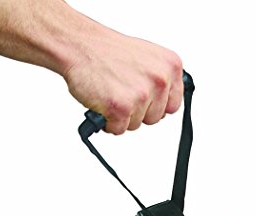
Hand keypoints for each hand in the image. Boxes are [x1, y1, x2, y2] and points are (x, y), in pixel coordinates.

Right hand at [62, 22, 182, 134]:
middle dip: (137, 112)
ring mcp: (141, 95)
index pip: (173, 105)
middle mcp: (160, 80)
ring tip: (111, 94)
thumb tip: (163, 102)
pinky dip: (108, 122)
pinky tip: (103, 103)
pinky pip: (119, 130)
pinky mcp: (122, 108)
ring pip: (136, 125)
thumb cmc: (108, 52)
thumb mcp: (147, 59)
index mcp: (170, 67)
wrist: (81, 46)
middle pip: (154, 118)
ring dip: (121, 116)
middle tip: (122, 93)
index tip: (144, 101)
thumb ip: (160, 80)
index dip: (155, 106)